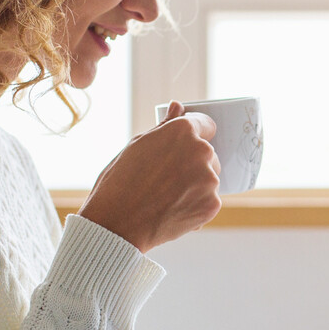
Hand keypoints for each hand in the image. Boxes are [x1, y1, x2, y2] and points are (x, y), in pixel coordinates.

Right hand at [77, 102, 221, 253]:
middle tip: (165, 178)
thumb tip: (178, 106)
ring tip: (166, 196)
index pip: (206, 124)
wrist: (117, 223)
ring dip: (196, 185)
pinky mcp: (212, 205)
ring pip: (209, 178)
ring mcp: (209, 180)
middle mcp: (201, 151)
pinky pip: (209, 201)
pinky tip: (172, 210)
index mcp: (183, 131)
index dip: (193, 135)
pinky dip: (196, 206)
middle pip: (207, 154)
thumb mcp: (137, 144)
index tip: (183, 146)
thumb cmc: (120, 181)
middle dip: (192, 163)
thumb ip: (165, 126)